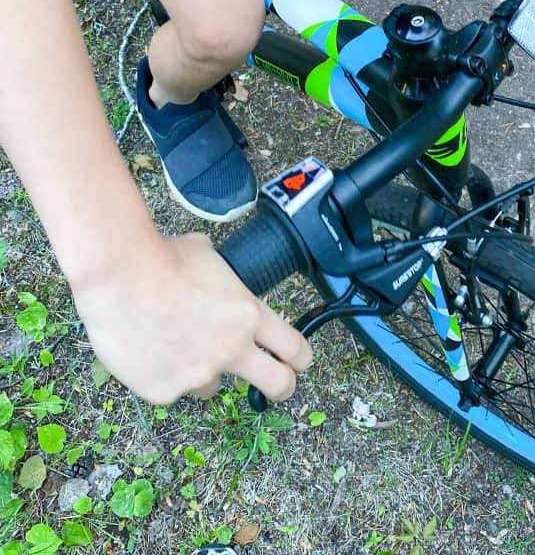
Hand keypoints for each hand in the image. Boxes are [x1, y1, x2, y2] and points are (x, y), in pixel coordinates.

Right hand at [72, 233, 311, 405]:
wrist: (118, 274)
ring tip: (176, 342)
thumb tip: (223, 280)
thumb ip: (225, 280)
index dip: (300, 358)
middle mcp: (232, 349)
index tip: (298, 362)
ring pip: (213, 386)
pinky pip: (173, 388)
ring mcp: (199, 374)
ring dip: (204, 371)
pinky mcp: (166, 391)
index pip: (294, 347)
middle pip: (279, 384)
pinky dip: (164, 374)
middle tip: (276, 385)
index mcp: (249, 314)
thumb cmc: (162, 257)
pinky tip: (148, 348)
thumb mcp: (210, 258)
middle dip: (282, 387)